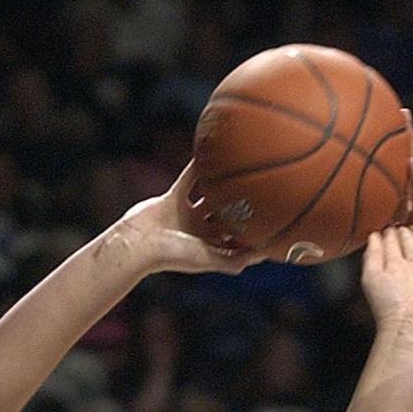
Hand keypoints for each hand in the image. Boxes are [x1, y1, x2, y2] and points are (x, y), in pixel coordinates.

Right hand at [115, 163, 266, 276]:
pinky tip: (212, 152)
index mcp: (210, 248)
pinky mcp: (172, 199)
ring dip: (222, 183)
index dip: (255, 231)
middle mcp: (200, 232)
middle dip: (242, 206)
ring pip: (209, 196)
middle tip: (265, 187)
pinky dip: (197, 167)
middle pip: (226, 217)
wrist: (138, 245)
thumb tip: (265, 254)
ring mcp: (186, 215)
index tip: (274, 218)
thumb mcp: (208, 259)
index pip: (237, 240)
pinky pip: (188, 179)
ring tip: (240, 166)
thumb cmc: (172, 256)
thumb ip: (235, 258)